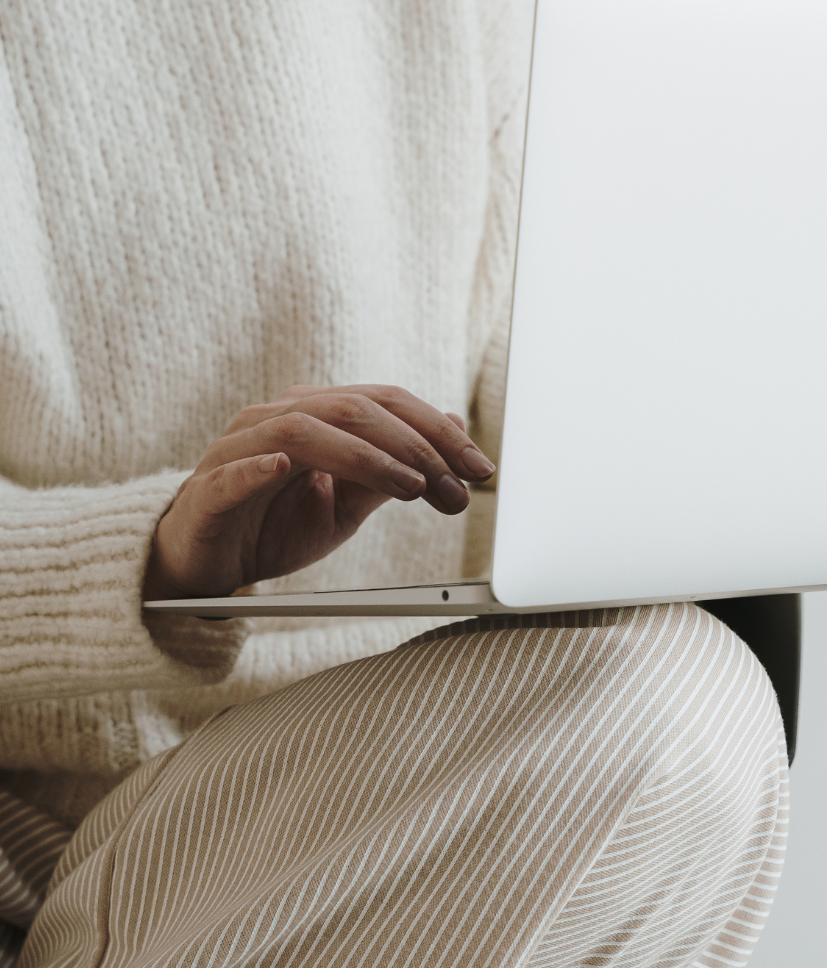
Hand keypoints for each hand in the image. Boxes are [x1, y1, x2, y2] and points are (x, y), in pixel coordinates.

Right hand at [144, 384, 493, 600]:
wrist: (206, 564)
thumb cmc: (275, 525)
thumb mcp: (348, 504)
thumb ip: (394, 470)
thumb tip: (452, 432)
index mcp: (316, 415)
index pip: (385, 403)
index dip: (438, 431)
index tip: (480, 468)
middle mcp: (278, 418)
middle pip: (354, 410)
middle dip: (416, 447)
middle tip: (455, 486)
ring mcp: (238, 448)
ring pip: (303, 431)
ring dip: (364, 457)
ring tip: (408, 487)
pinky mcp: (207, 488)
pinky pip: (233, 471)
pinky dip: (260, 465)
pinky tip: (286, 468)